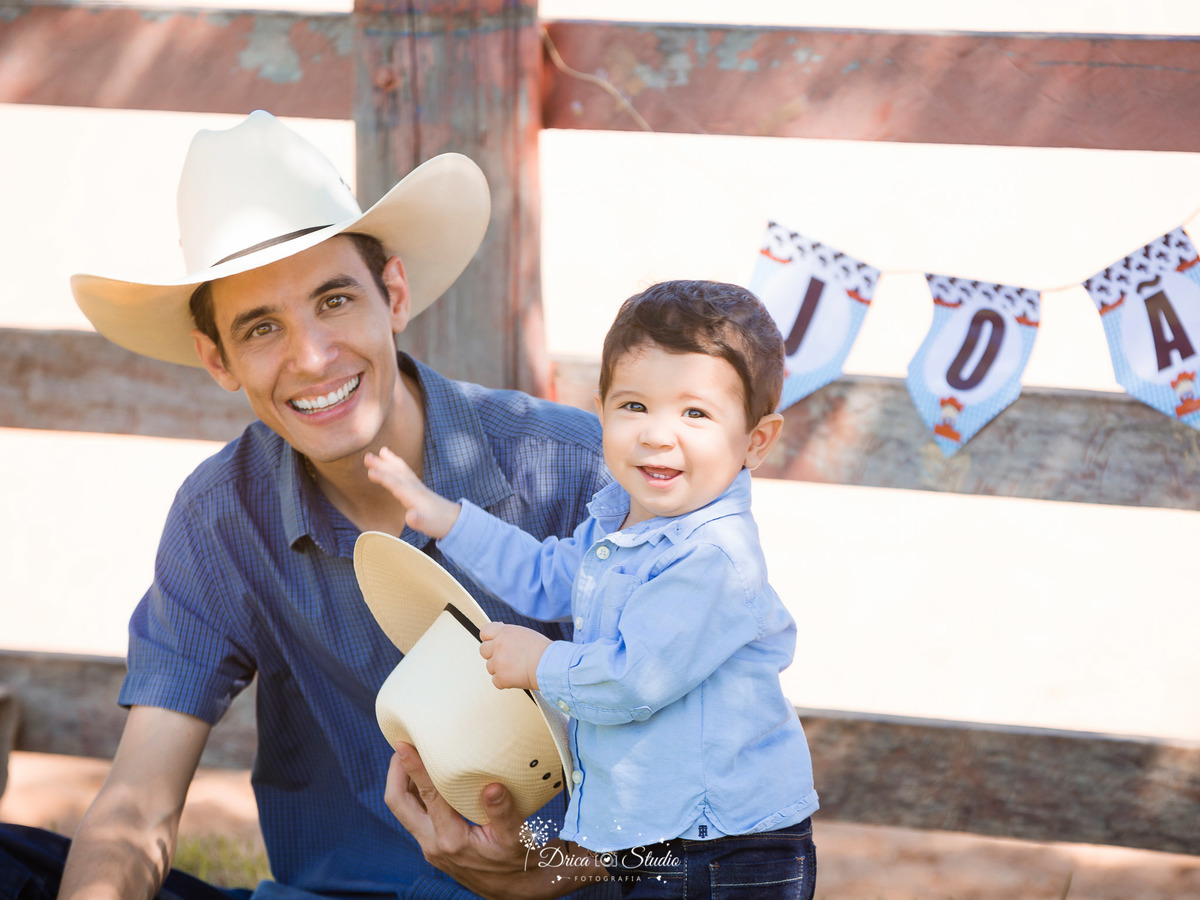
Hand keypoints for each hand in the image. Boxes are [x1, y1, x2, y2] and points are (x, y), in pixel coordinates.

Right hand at [365, 446, 460, 537]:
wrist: (455, 521)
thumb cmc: (439, 524)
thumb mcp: (428, 526)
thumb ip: (419, 521)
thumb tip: (410, 516)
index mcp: (415, 497)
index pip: (397, 485)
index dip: (384, 478)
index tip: (369, 471)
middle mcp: (416, 489)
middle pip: (397, 474)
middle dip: (383, 465)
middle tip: (367, 456)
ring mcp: (418, 487)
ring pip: (403, 471)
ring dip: (391, 462)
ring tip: (382, 451)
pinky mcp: (419, 489)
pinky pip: (406, 473)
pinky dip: (399, 466)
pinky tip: (394, 463)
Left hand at [385, 744, 606, 899]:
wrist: (512, 889)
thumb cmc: (515, 860)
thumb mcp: (515, 838)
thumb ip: (503, 812)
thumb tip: (492, 787)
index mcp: (452, 839)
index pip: (428, 796)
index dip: (415, 768)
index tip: (403, 744)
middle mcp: (434, 843)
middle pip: (399, 803)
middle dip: (396, 772)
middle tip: (401, 745)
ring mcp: (430, 845)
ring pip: (403, 809)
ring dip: (402, 782)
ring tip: (408, 755)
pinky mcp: (433, 845)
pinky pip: (414, 815)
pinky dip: (413, 793)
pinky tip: (424, 778)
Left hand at [479, 623, 550, 689]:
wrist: (549, 665)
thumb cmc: (542, 650)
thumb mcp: (524, 633)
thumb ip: (508, 634)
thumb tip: (499, 634)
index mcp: (503, 632)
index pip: (485, 632)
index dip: (489, 638)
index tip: (493, 642)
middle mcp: (498, 646)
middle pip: (483, 650)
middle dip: (492, 654)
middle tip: (506, 657)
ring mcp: (498, 662)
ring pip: (490, 667)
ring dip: (499, 668)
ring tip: (515, 668)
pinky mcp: (501, 678)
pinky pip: (496, 681)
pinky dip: (504, 681)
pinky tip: (516, 677)